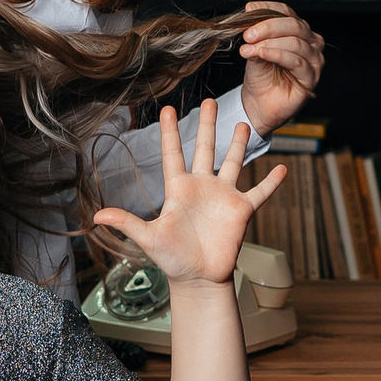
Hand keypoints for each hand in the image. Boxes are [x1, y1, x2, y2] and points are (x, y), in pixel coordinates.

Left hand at [94, 104, 286, 290]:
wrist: (198, 279)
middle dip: (207, 125)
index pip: (173, 154)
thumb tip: (97, 215)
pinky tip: (282, 168)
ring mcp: (223, 197)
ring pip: (234, 163)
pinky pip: (260, 193)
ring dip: (239, 144)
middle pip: (205, 149)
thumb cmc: (172, 259)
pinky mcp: (241, 211)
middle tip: (210, 100)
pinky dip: (271, 182)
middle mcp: (202, 187)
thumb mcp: (148, 239)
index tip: (167, 109)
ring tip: (243, 123)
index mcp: (178, 190)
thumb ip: (127, 223)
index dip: (169, 132)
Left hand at [236, 2, 323, 134]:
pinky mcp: (311, 77)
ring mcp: (314, 60)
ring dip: (269, 43)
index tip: (249, 10)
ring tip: (250, 48)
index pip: (286, 12)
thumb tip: (250, 12)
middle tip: (248, 34)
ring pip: (295, 42)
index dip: (268, 8)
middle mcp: (311, 42)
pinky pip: (295, 62)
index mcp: (299, 31)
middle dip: (267, 27)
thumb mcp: (255, 49)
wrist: (259, 103)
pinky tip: (261, 54)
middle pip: (293, 25)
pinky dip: (276, 55)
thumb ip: (256, 33)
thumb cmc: (260, 75)